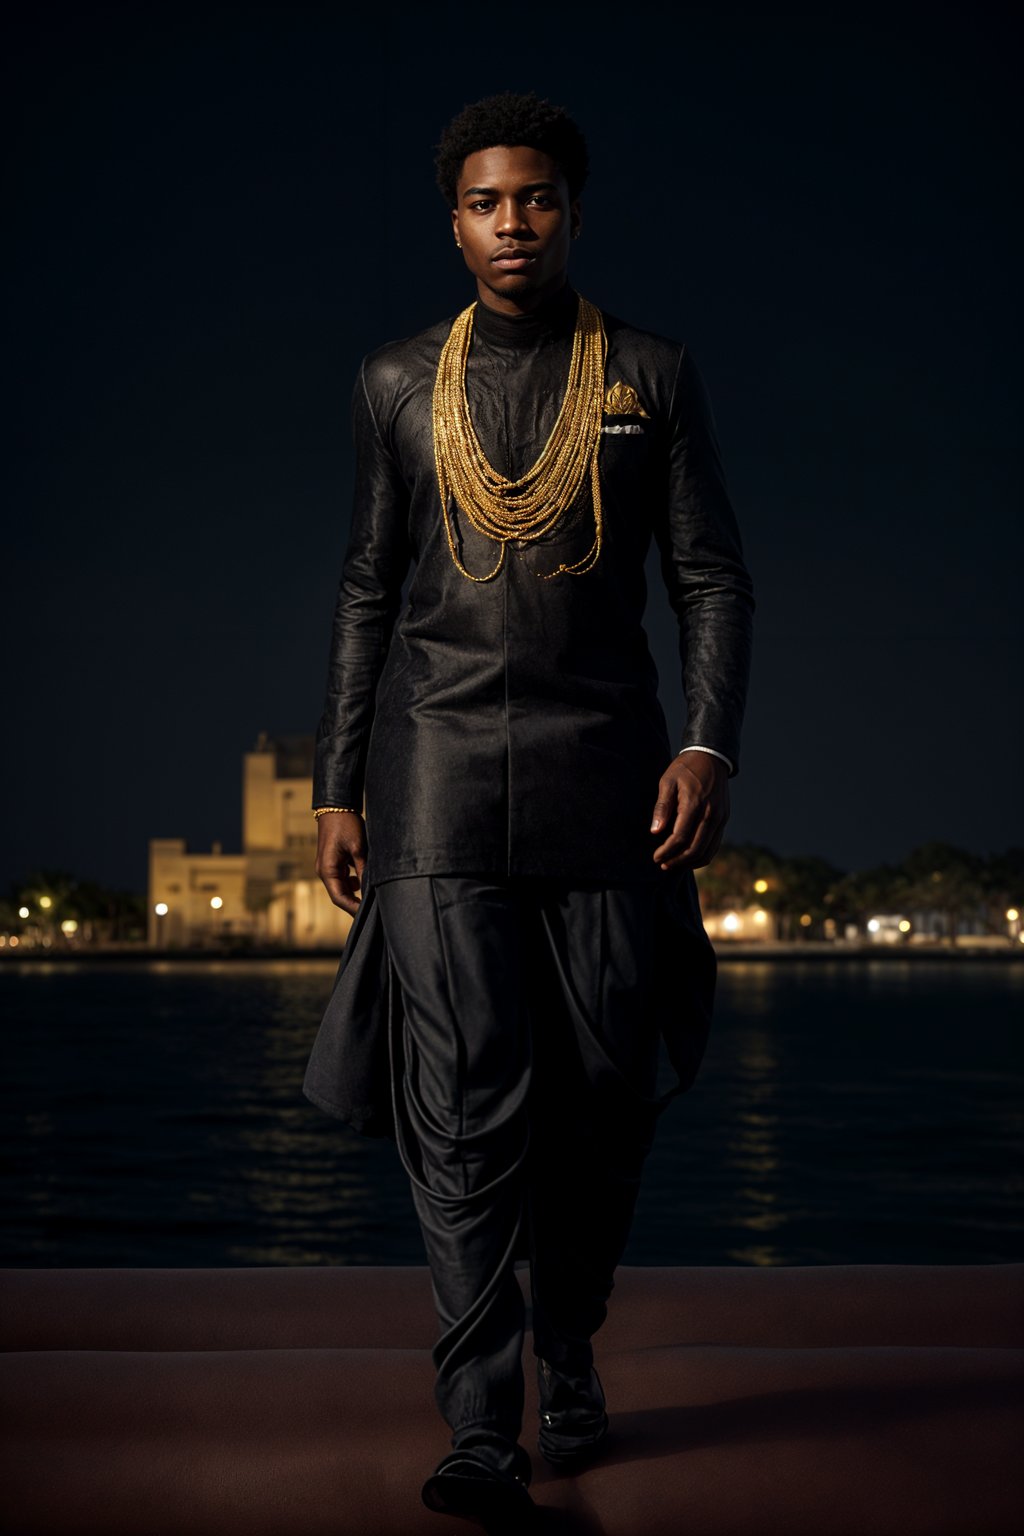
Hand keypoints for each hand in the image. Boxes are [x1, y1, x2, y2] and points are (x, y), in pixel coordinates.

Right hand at [315, 812, 366, 915]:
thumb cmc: (346, 824)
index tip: (367, 915)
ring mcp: (329, 866)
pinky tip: (365, 878)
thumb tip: (371, 890)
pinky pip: (344, 877)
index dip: (353, 908)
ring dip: (356, 892)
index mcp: (327, 870)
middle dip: (355, 902)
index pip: (339, 898)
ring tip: (372, 896)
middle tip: (373, 910)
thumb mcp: (358, 848)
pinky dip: (355, 881)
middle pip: (340, 894)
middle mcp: (325, 870)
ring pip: (342, 886)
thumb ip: (363, 870)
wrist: (336, 805)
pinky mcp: (335, 860)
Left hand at [650, 751, 729, 870]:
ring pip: (707, 851)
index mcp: (694, 804)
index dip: (667, 851)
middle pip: (695, 849)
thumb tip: (655, 831)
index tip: (655, 857)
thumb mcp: (667, 782)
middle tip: (662, 864)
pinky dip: (702, 855)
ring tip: (674, 864)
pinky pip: (715, 845)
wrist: (711, 757)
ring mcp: (720, 818)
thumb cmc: (685, 769)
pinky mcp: (724, 819)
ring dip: (690, 862)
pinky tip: (689, 858)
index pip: (680, 837)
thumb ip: (662, 807)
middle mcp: (711, 814)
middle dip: (677, 861)